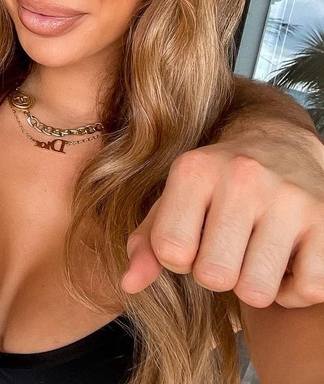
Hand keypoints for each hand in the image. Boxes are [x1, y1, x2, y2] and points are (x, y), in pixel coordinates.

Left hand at [121, 128, 323, 307]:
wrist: (280, 144)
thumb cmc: (217, 183)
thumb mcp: (176, 197)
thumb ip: (148, 241)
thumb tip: (129, 283)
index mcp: (196, 169)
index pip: (171, 250)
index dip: (179, 258)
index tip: (193, 239)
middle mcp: (242, 177)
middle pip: (214, 275)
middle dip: (217, 274)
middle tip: (227, 248)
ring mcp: (289, 198)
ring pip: (257, 290)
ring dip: (254, 284)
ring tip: (253, 253)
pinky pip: (306, 290)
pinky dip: (293, 290)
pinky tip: (285, 261)